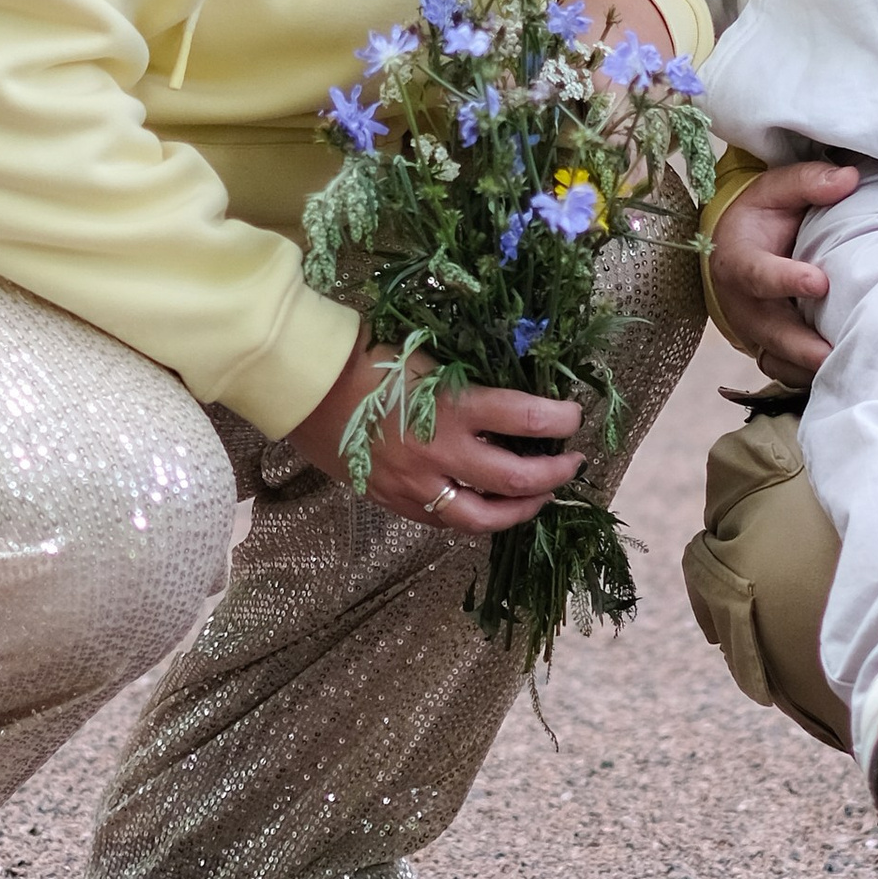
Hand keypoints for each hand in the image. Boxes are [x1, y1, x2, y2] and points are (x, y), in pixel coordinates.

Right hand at [289, 343, 582, 540]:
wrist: (305, 386)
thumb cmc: (367, 358)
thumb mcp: (429, 357)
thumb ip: (469, 380)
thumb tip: (517, 391)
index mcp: (452, 406)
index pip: (527, 419)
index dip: (560, 420)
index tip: (572, 415)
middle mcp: (440, 452)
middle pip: (516, 480)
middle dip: (555, 473)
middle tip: (572, 462)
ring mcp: (416, 484)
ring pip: (484, 517)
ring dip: (522, 510)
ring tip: (540, 496)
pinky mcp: (395, 501)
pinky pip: (446, 521)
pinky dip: (476, 515)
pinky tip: (490, 505)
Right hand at [707, 158, 859, 382]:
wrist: (731, 248)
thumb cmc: (758, 218)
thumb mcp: (774, 191)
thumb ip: (808, 183)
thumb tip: (848, 178)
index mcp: (738, 260)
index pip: (758, 274)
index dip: (785, 279)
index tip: (820, 282)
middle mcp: (742, 303)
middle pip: (770, 330)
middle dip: (801, 346)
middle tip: (833, 354)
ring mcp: (754, 331)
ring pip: (778, 359)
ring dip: (808, 369)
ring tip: (846, 372)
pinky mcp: (767, 349)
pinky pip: (786, 372)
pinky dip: (808, 378)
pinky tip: (841, 377)